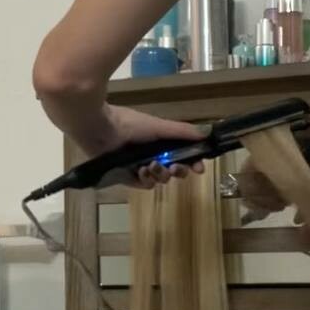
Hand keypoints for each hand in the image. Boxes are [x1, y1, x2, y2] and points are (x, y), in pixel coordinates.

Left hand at [85, 105, 207, 188]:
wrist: (101, 129)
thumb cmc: (131, 124)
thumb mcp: (160, 126)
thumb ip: (183, 132)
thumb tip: (208, 134)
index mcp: (161, 142)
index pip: (183, 156)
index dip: (192, 163)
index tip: (199, 169)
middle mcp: (152, 154)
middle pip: (174, 170)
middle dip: (178, 171)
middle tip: (175, 169)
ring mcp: (139, 166)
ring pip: (160, 179)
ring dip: (160, 174)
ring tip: (152, 166)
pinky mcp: (127, 177)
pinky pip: (144, 185)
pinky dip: (146, 179)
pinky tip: (141, 171)